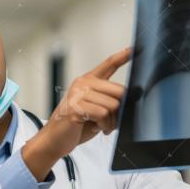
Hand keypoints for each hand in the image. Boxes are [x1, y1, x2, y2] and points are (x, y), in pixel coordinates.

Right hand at [22, 47, 130, 179]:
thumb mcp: (95, 109)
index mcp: (88, 81)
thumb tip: (130, 100)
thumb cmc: (75, 126)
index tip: (135, 48)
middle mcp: (82, 84)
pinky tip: (96, 127)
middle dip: (120, 110)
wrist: (54, 140)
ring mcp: (78, 94)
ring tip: (101, 126)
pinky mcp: (76, 107)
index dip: (123, 56)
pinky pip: (103, 114)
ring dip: (111, 121)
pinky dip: (104, 125)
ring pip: (112, 105)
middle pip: (119, 90)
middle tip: (111, 121)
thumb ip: (109, 101)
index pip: (109, 64)